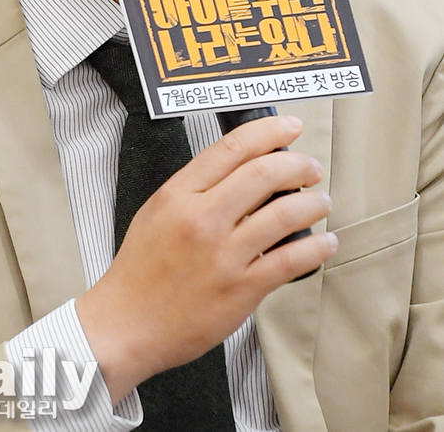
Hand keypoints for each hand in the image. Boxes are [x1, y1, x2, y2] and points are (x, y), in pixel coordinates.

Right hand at [75, 114, 336, 404]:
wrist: (126, 323)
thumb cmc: (141, 270)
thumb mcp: (158, 211)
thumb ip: (196, 188)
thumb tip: (243, 169)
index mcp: (178, 195)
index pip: (232, 148)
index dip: (269, 131)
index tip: (289, 127)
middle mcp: (202, 219)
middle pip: (264, 173)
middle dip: (298, 164)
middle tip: (310, 167)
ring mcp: (223, 255)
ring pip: (284, 214)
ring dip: (313, 203)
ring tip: (321, 201)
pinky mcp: (241, 289)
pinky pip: (290, 260)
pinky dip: (316, 247)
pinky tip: (324, 241)